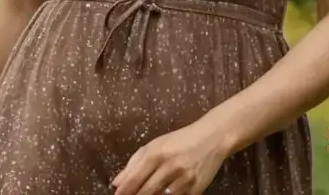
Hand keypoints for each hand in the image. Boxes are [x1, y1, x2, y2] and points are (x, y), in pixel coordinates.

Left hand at [110, 121, 230, 194]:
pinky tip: (164, 192)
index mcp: (156, 154)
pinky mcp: (196, 189)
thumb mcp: (154, 146)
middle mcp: (169, 167)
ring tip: (147, 192)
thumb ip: (133, 164)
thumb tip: (116, 184)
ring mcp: (184, 180)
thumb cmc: (179, 141)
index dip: (124, 191)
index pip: (134, 179)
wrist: (212, 138)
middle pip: (146, 192)